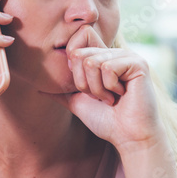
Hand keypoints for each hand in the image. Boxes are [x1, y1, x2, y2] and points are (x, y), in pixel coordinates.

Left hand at [57, 25, 165, 153]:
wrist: (128, 137)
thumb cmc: (107, 121)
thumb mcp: (79, 103)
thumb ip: (62, 91)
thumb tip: (38, 88)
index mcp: (103, 57)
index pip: (78, 41)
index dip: (74, 68)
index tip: (87, 89)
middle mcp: (115, 53)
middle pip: (80, 54)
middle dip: (84, 83)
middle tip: (100, 96)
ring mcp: (127, 56)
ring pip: (92, 62)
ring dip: (97, 88)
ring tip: (111, 97)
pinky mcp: (138, 63)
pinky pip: (108, 68)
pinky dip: (109, 87)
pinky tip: (122, 94)